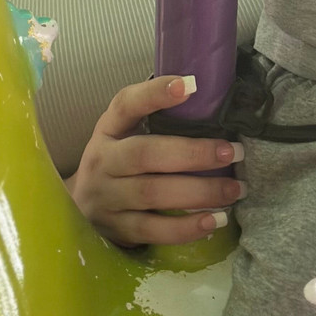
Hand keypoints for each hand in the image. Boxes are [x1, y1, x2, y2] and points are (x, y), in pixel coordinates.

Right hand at [64, 75, 246, 246]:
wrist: (80, 207)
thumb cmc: (117, 162)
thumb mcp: (124, 134)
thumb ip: (156, 118)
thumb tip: (209, 96)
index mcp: (108, 129)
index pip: (125, 105)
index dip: (155, 94)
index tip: (190, 85)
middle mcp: (103, 161)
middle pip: (145, 154)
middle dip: (194, 153)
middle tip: (233, 152)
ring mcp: (107, 198)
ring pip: (153, 193)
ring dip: (199, 192)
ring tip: (235, 189)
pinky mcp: (117, 230)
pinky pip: (153, 230)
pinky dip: (186, 228)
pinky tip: (214, 221)